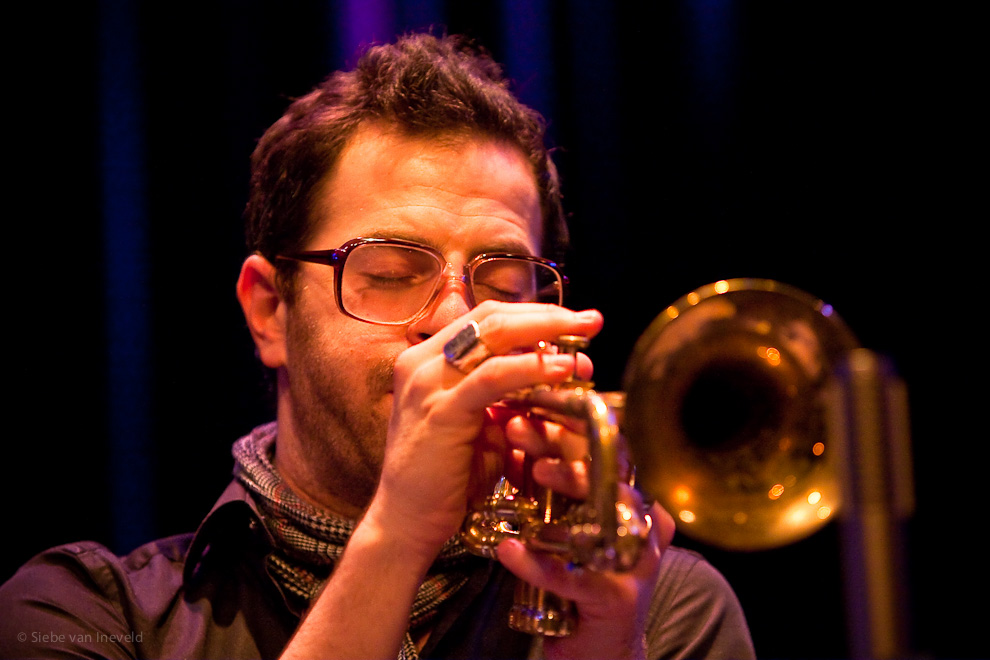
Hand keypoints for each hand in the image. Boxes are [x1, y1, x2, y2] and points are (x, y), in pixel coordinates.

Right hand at [365, 301, 604, 561]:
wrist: (406, 523)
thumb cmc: (446, 479)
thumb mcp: (480, 425)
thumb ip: (507, 395)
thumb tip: (558, 370)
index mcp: (427, 359)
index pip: (485, 318)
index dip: (533, 314)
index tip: (575, 321)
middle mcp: (421, 362)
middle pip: (492, 317)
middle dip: (547, 314)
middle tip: (591, 320)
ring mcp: (427, 383)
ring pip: (494, 335)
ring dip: (546, 332)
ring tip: (586, 339)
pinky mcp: (441, 410)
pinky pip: (494, 377)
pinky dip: (532, 368)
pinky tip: (562, 368)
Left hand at [494, 412, 674, 658]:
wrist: (597, 643)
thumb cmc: (578, 568)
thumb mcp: (568, 514)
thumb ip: (553, 475)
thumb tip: (516, 420)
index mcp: (633, 495)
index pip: (607, 446)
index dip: (570, 420)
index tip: (530, 399)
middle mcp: (644, 522)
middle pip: (610, 470)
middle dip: (563, 443)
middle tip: (520, 427)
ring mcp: (636, 561)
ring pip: (607, 513)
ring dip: (569, 486)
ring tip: (531, 471)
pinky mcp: (619, 600)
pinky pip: (577, 577)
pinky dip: (541, 563)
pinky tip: (510, 550)